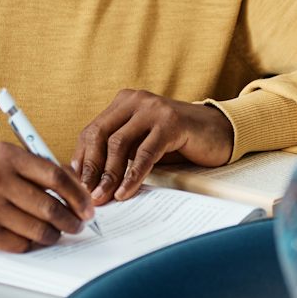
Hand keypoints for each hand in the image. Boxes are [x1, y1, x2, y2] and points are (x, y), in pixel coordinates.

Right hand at [0, 141, 94, 251]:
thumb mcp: (4, 159)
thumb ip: (38, 168)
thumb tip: (78, 187)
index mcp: (7, 156)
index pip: (55, 176)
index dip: (78, 195)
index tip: (88, 207)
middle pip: (49, 206)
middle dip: (71, 220)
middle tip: (78, 225)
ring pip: (38, 229)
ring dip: (54, 234)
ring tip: (56, 233)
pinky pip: (20, 244)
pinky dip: (31, 244)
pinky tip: (32, 239)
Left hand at [73, 90, 234, 204]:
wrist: (219, 132)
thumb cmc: (179, 141)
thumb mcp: (143, 142)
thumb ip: (120, 152)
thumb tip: (89, 180)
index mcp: (124, 102)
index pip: (92, 131)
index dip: (82, 160)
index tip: (76, 185)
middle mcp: (135, 100)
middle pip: (100, 135)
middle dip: (91, 169)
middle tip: (85, 195)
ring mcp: (153, 109)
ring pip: (119, 144)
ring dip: (108, 175)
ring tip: (103, 197)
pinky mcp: (171, 123)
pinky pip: (145, 153)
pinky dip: (132, 175)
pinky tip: (125, 192)